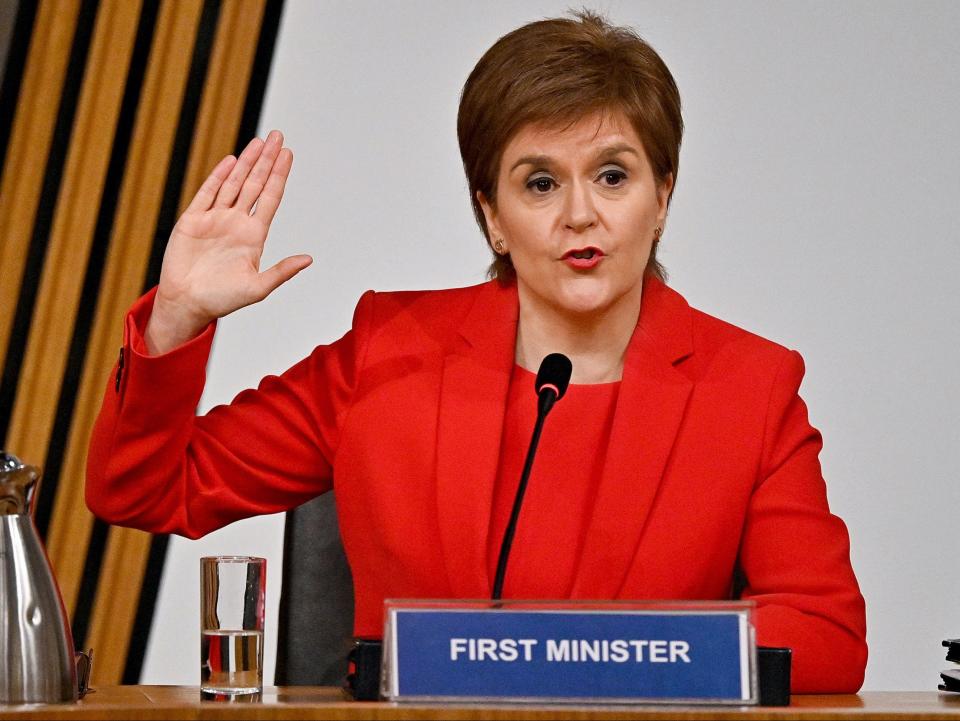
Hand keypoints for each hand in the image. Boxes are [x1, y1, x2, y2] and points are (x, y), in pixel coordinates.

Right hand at [145, 130, 311, 353]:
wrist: (188, 303)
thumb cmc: (223, 299)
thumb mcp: (258, 287)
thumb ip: (282, 271)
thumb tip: (309, 259)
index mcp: (254, 235)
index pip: (271, 198)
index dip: (279, 176)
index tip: (288, 155)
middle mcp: (236, 222)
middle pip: (255, 184)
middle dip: (266, 160)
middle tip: (278, 136)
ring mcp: (215, 218)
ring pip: (233, 183)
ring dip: (246, 162)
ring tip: (259, 141)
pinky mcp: (193, 220)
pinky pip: (207, 193)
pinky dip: (219, 177)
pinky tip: (231, 161)